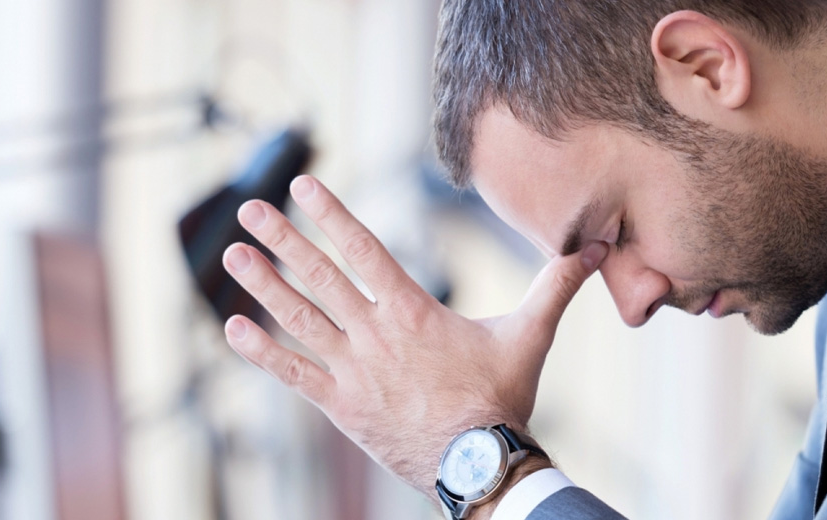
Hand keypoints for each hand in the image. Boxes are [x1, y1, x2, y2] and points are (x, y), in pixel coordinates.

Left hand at [221, 175, 606, 497]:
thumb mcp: (530, 334)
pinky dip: (262, 351)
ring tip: (233, 253)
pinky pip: (292, 373)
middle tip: (250, 207)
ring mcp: (352, 369)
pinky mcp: (340, 405)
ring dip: (262, 283)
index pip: (364, 248)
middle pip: (320, 275)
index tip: (302, 185)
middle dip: (282, 238)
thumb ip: (555, 285)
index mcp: (411, 310)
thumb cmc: (502, 400)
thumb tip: (594, 247)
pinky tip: (232, 329)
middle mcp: (374, 334)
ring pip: (298, 317)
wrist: (480, 463)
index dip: (330, 213)